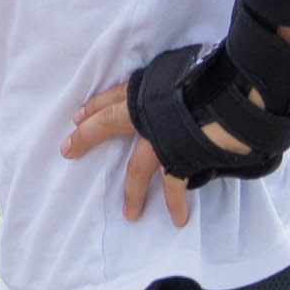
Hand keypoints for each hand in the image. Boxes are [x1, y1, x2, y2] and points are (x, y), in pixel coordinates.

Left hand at [62, 78, 198, 227]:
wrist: (221, 99)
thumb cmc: (206, 78)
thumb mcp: (182, 70)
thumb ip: (174, 79)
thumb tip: (180, 79)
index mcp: (146, 91)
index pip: (113, 97)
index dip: (95, 106)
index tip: (77, 117)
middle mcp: (146, 115)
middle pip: (108, 124)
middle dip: (86, 137)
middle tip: (68, 150)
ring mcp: (159, 139)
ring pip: (138, 169)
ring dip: (133, 192)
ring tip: (130, 214)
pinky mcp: (177, 158)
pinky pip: (174, 185)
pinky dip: (176, 202)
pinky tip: (178, 218)